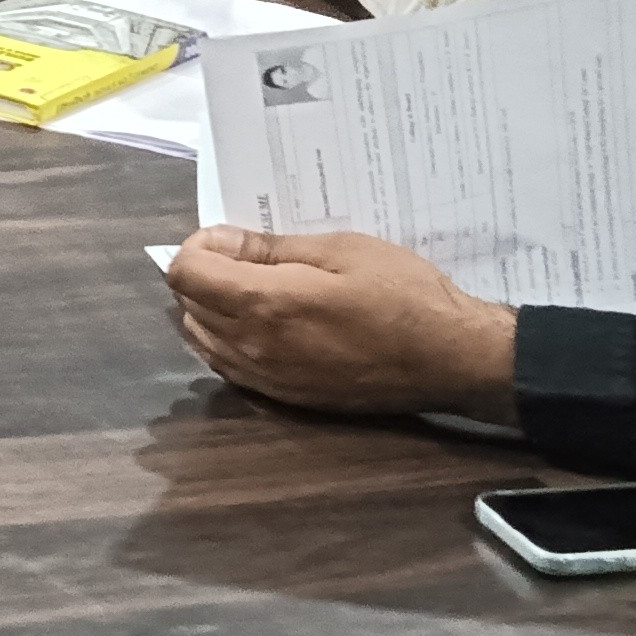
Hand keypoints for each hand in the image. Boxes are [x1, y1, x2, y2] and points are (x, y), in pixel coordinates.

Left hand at [163, 224, 518, 419]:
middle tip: (243, 254)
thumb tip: (223, 242)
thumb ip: (272, 249)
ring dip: (212, 309)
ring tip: (252, 286)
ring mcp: (269, 380)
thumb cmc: (403, 294)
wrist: (449, 359)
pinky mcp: (286, 399)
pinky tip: (262, 323)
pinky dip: (229, 340)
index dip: (198, 246)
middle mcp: (255, 348)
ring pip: (204, 342)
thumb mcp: (340, 250)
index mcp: (266, 304)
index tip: (230, 236)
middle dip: (203, 274)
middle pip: (188, 307)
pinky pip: (231, 368)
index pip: (186, 274)